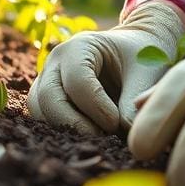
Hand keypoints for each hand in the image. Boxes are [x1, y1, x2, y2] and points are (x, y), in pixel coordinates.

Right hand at [27, 0, 184, 135]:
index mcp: (79, 46)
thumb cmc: (140, 56)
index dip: (96, 108)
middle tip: (103, 139)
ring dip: (65, 129)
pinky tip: (89, 135)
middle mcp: (56, 61)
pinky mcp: (46, 97)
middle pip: (48, 97)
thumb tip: (128, 135)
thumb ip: (134, 101)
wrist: (133, 51)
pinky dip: (62, 130)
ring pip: (39, 110)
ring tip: (97, 137)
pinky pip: (43, 117)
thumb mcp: (144, 72)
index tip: (117, 123)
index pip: (77, 82)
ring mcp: (47, 78)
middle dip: (74, 124)